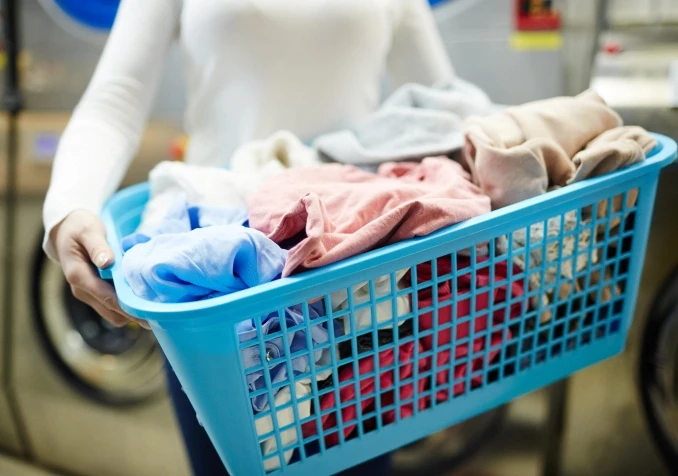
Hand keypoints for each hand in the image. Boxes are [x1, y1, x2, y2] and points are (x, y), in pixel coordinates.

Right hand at [51, 210, 149, 329]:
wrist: (66, 231)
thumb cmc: (79, 228)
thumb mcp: (88, 231)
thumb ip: (97, 246)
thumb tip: (106, 262)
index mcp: (78, 275)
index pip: (107, 297)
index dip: (129, 307)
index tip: (150, 311)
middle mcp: (81, 289)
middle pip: (112, 311)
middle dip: (134, 313)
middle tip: (160, 311)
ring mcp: (87, 294)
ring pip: (112, 313)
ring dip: (131, 312)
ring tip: (154, 306)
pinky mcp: (94, 294)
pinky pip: (112, 307)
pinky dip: (126, 306)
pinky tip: (142, 299)